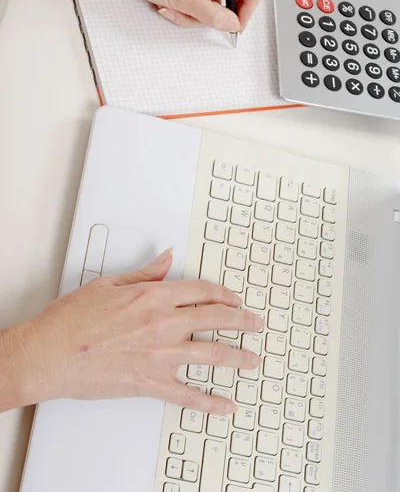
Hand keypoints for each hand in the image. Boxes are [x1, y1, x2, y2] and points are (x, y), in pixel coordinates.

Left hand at [16, 0, 268, 32]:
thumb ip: (211, 14)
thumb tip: (232, 24)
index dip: (250, 7)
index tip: (235, 23)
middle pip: (234, 0)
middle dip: (216, 16)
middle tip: (199, 18)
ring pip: (213, 8)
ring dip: (195, 17)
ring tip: (176, 10)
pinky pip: (197, 6)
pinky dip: (185, 13)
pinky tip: (169, 7)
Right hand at [21, 249, 262, 413]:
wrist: (49, 353)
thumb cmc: (72, 318)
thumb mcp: (110, 284)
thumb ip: (145, 273)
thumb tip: (167, 259)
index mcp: (154, 297)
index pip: (202, 291)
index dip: (224, 294)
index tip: (234, 299)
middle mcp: (163, 324)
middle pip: (217, 320)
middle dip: (243, 321)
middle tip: (256, 324)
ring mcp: (160, 356)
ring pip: (213, 355)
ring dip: (239, 357)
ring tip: (253, 359)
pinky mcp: (150, 383)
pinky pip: (189, 395)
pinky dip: (211, 403)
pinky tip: (228, 405)